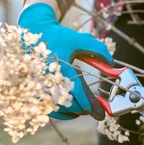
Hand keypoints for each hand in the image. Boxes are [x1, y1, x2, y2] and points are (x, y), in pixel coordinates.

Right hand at [18, 2, 112, 119]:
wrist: (32, 31)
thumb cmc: (58, 36)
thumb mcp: (80, 39)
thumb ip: (99, 51)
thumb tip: (111, 66)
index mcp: (62, 69)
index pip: (80, 95)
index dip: (93, 106)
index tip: (102, 113)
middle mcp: (48, 80)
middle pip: (71, 105)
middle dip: (85, 109)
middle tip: (95, 108)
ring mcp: (38, 87)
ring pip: (60, 109)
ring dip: (74, 111)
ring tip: (83, 109)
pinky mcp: (32, 91)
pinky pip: (48, 109)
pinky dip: (61, 113)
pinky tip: (70, 111)